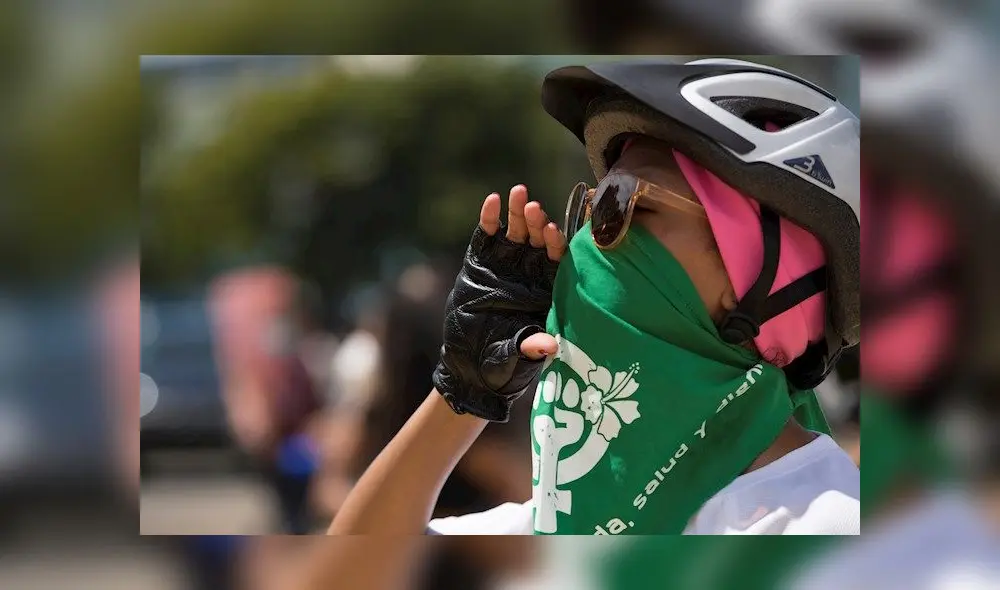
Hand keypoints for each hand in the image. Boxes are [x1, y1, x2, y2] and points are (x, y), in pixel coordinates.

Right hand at [433, 185, 566, 421]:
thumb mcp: (517, 355)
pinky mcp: (480, 263)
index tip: (553, 231)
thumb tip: (548, 346)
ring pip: (516, 232)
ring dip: (518, 212)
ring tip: (518, 194)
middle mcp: (529, 273)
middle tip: (534, 207)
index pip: (557, 261)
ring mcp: (505, 265)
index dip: (556, 245)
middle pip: (538, 240)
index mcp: (546, 290)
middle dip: (537, 222)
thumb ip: (531, 346)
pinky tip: (492, 201)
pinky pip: (487, 236)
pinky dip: (490, 218)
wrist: (470, 366)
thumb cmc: (503, 362)